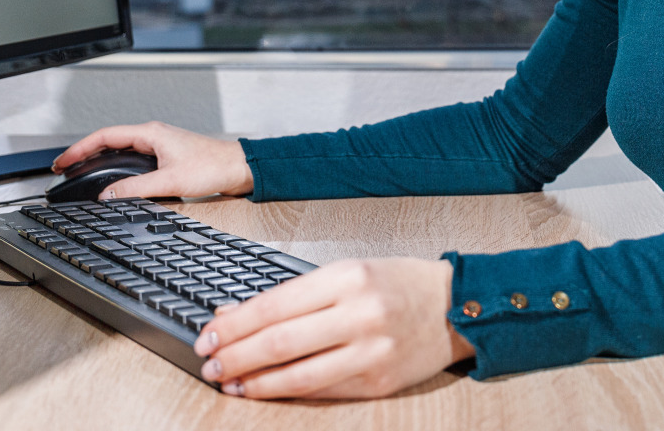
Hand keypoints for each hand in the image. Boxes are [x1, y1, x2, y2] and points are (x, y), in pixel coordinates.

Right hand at [51, 122, 253, 199]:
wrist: (237, 167)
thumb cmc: (212, 166)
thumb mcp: (169, 180)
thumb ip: (136, 189)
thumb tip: (108, 195)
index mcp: (150, 134)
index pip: (104, 136)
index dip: (79, 149)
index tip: (62, 161)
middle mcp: (152, 135)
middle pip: (108, 141)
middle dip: (83, 154)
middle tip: (63, 168)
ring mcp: (158, 145)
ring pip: (119, 149)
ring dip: (98, 159)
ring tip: (80, 172)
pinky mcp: (165, 156)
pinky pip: (131, 157)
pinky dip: (115, 165)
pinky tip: (110, 177)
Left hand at [195, 258, 476, 398]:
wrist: (454, 306)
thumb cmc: (398, 284)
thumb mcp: (348, 271)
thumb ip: (295, 294)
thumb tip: (236, 313)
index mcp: (348, 277)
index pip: (274, 305)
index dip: (233, 325)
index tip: (209, 334)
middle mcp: (359, 313)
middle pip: (279, 342)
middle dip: (235, 356)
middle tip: (209, 363)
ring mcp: (371, 351)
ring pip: (297, 375)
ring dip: (254, 382)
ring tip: (229, 382)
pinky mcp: (378, 381)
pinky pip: (322, 391)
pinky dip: (286, 392)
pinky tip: (265, 390)